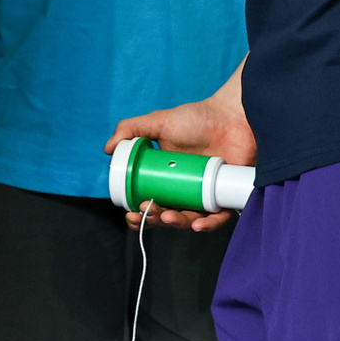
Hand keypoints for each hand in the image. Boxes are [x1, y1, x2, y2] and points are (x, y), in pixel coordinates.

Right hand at [105, 88, 255, 233]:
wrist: (233, 115)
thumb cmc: (198, 117)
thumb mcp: (159, 121)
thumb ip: (130, 129)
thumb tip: (107, 149)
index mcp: (166, 174)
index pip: (149, 199)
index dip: (138, 211)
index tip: (129, 212)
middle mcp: (184, 188)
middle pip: (165, 213)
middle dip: (152, 220)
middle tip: (145, 213)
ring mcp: (204, 193)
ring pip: (189, 219)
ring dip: (175, 224)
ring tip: (165, 217)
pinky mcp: (225, 197)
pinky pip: (217, 218)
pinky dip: (207, 225)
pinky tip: (196, 224)